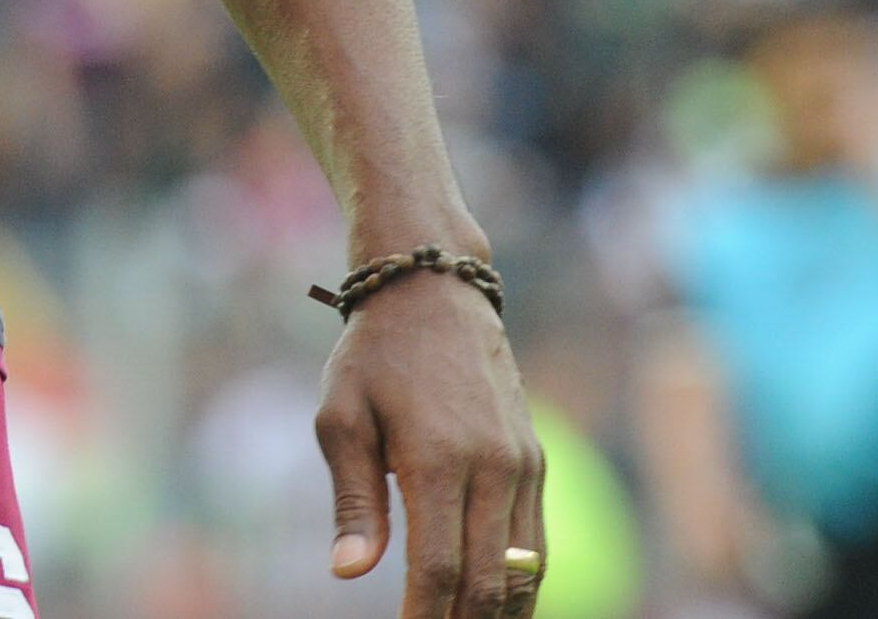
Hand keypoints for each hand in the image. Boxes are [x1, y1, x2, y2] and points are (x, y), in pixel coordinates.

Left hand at [317, 273, 542, 618]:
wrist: (435, 291)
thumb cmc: (374, 356)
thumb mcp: (341, 417)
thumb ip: (353, 501)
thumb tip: (349, 573)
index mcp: (438, 458)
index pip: (439, 568)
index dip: (425, 617)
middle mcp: (492, 466)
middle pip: (488, 580)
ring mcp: (522, 465)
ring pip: (525, 571)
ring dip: (498, 615)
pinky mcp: (535, 461)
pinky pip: (536, 543)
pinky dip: (522, 585)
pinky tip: (496, 608)